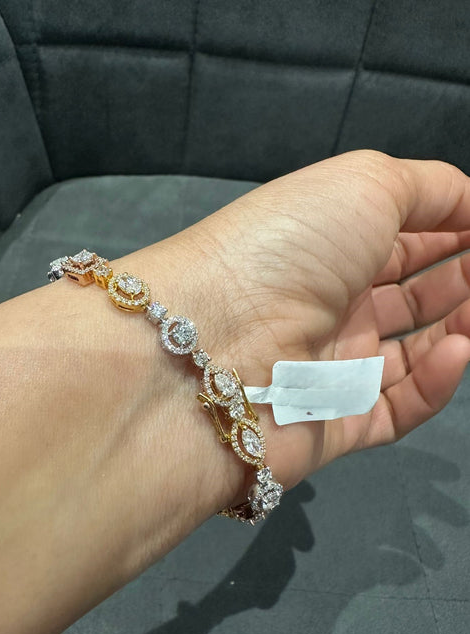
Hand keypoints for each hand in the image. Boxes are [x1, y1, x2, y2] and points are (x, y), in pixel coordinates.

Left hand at [117, 150, 469, 501]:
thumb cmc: (288, 251)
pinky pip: (398, 407)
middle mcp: (327, 305)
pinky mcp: (334, 425)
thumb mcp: (362, 185)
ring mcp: (330, 367)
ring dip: (458, 327)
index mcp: (326, 246)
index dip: (453, 227)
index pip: (404, 236)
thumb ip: (428, 188)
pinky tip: (459, 349)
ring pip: (412, 352)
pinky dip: (436, 380)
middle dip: (461, 278)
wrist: (213, 348)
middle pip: (410, 294)